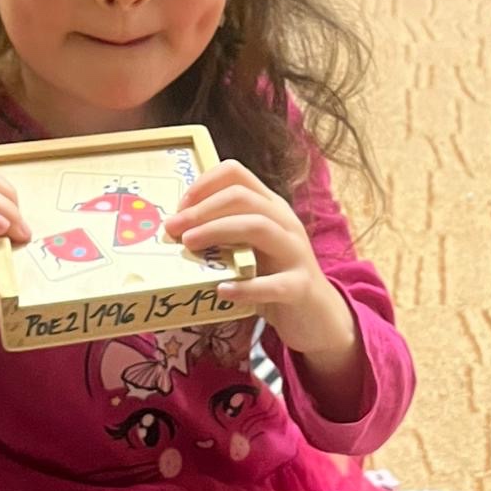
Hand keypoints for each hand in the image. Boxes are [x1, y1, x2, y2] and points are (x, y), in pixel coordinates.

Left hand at [165, 160, 355, 359]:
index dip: (203, 185)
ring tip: (190, 244)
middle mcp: (285, 223)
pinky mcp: (300, 286)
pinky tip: (222, 290)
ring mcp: (295, 253)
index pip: (236, 174)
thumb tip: (175, 232)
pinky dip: (246, 286)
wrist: (317, 316)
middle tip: (173, 228)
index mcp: (270, 208)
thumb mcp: (250, 248)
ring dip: (218, 231)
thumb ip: (223, 236)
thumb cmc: (274, 278)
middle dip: (202, 209)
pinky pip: (274, 284)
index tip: (180, 208)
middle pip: (243, 198)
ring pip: (258, 227)